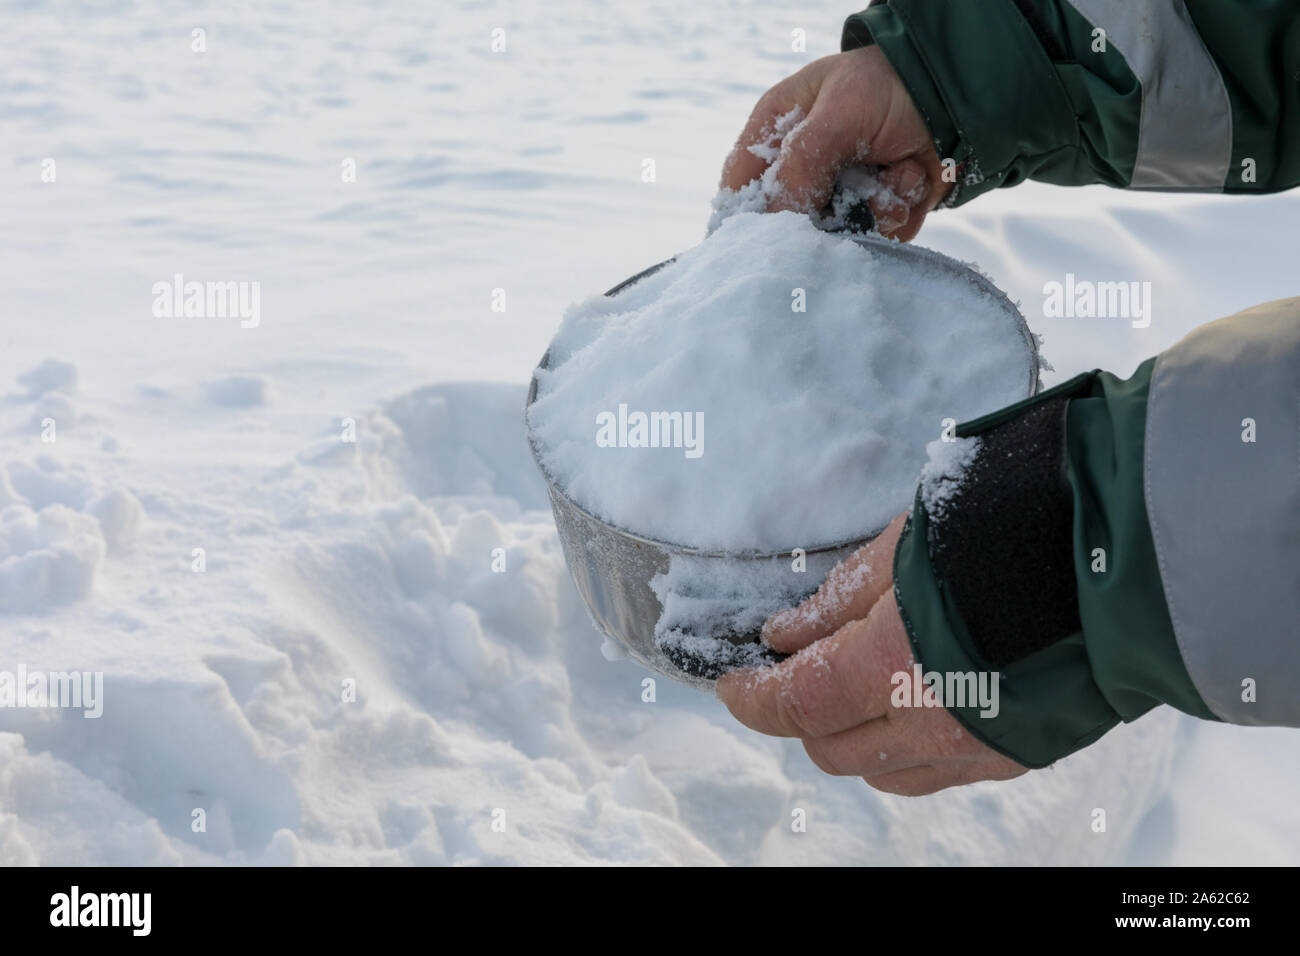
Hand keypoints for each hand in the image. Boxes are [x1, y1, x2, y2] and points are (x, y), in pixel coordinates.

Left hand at [716, 514, 1026, 795]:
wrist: (1125, 553)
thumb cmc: (1008, 530)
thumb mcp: (903, 547)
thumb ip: (837, 602)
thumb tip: (783, 636)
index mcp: (895, 668)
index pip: (797, 705)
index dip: (752, 699)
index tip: (732, 683)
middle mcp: (933, 725)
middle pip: (830, 748)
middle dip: (800, 713)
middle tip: (794, 670)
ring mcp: (980, 750)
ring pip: (881, 772)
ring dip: (851, 735)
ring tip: (852, 684)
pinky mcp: (1019, 756)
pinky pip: (935, 773)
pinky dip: (903, 747)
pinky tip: (908, 701)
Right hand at [720, 47, 950, 240]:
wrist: (957, 98)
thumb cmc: (890, 86)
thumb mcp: (840, 112)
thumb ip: (802, 162)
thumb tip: (777, 219)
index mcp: (776, 132)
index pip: (740, 185)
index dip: (746, 216)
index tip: (766, 237)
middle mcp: (802, 169)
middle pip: (787, 224)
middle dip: (823, 216)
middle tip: (850, 192)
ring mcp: (837, 195)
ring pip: (835, 235)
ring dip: (873, 207)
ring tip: (894, 170)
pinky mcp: (872, 215)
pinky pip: (875, 237)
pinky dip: (899, 208)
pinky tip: (910, 175)